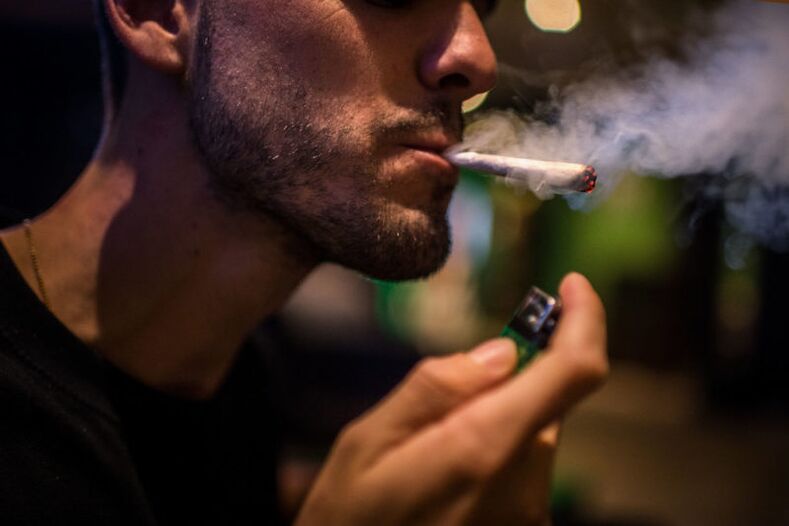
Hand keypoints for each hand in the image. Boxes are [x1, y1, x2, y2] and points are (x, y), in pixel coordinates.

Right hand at [295, 273, 607, 525]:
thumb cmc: (347, 521)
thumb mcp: (366, 442)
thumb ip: (436, 389)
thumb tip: (501, 352)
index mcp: (482, 450)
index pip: (571, 372)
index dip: (584, 320)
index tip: (573, 286)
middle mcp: (522, 487)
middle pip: (547, 402)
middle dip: (510, 380)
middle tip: (446, 393)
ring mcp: (527, 516)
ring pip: (533, 435)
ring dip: (498, 419)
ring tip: (429, 450)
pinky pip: (523, 470)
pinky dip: (496, 452)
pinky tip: (445, 476)